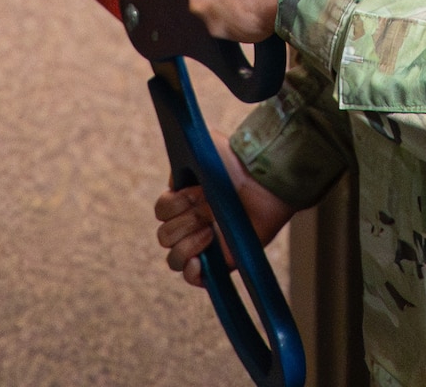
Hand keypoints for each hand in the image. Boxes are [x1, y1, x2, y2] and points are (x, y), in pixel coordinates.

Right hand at [155, 150, 295, 288]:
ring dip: (187, 246)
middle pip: (165, 236)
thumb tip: (172, 181)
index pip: (161, 212)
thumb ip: (183, 158)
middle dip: (185, 223)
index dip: (175, 205)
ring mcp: (204, 245)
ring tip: (210, 233)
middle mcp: (190, 223)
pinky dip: (191, 272)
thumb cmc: (236, 163)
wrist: (264, 182)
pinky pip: (192, 278)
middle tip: (208, 211)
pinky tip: (201, 260)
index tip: (196, 193)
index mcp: (183, 201)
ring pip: (174, 259)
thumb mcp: (205, 147)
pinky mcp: (221, 264)